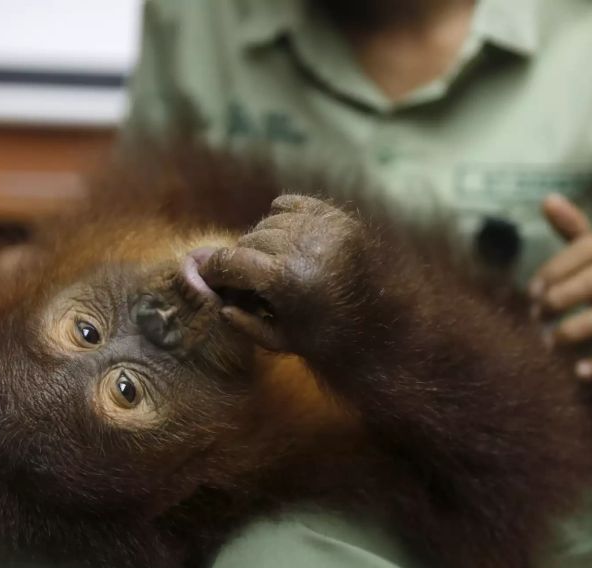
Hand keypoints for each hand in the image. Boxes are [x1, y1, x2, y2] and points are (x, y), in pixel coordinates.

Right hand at [200, 195, 365, 352]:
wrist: (383, 324)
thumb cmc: (328, 340)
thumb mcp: (281, 340)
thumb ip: (244, 321)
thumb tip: (217, 301)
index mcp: (286, 278)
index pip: (232, 261)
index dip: (214, 269)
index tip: (209, 275)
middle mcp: (304, 246)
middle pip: (249, 240)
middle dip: (241, 259)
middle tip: (244, 276)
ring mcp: (324, 228)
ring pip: (269, 220)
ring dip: (262, 239)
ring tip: (268, 260)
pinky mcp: (339, 218)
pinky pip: (294, 204)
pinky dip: (282, 217)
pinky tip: (284, 235)